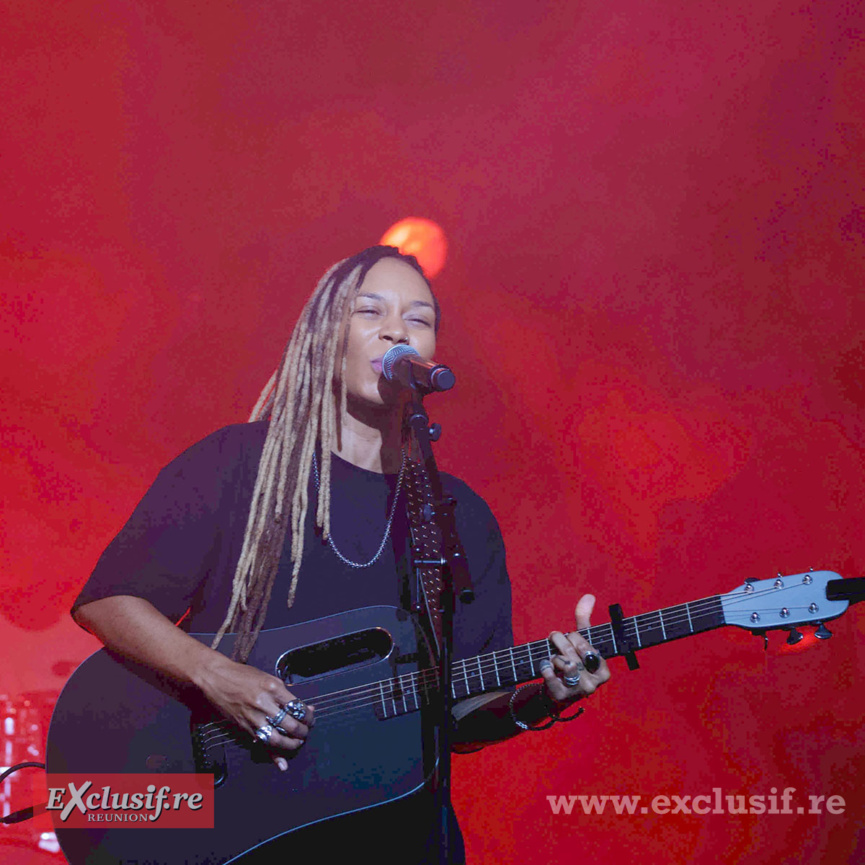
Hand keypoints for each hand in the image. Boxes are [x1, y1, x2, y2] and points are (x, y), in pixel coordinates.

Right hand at [197, 654, 314, 770]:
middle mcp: (264, 703)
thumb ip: (285, 693)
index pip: (297, 707)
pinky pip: (261, 743)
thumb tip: (303, 706)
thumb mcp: (268, 678)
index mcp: (273, 688)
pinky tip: (282, 763)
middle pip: (290, 724)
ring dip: (291, 744)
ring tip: (297, 742)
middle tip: (306, 732)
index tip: (311, 718)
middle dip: (302, 731)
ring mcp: (253, 717)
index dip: (308, 716)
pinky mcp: (244, 727)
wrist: (216, 678)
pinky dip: (273, 755)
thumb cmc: (243, 675)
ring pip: (277, 738)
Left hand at [540, 593, 610, 706]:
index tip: (569, 637)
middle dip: (559, 641)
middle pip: (572, 652)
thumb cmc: (573, 662)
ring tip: (552, 657)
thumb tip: (589, 595)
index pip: (586, 645)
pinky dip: (545, 667)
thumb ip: (584, 619)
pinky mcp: (562, 696)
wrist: (558, 691)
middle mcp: (593, 683)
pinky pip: (550, 675)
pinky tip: (546, 666)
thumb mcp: (580, 642)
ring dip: (553, 656)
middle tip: (553, 638)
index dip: (574, 637)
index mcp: (603, 670)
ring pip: (563, 663)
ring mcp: (578, 691)